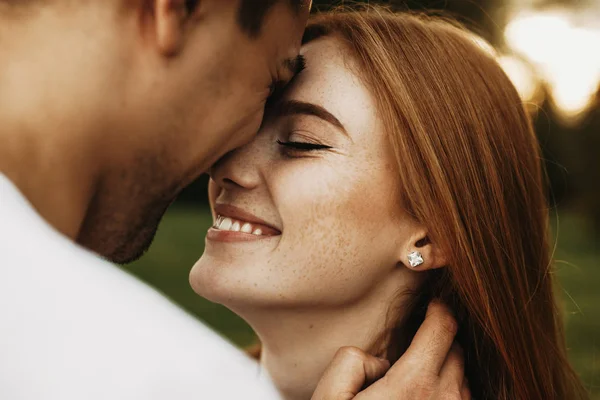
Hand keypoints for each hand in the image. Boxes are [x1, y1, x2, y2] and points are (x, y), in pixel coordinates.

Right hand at [311, 301, 469, 399]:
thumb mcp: (330, 397)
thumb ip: (352, 360)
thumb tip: (381, 362)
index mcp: (413, 385)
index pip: (443, 328)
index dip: (440, 310)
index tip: (434, 304)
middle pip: (457, 351)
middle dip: (441, 339)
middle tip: (421, 340)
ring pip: (464, 379)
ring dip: (448, 369)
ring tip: (420, 376)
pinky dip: (451, 393)